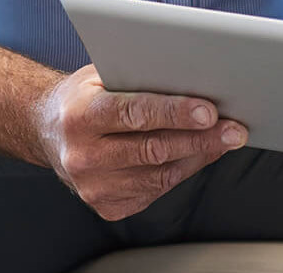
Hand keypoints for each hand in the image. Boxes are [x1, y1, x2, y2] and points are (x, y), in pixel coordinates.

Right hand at [34, 64, 246, 219]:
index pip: (133, 114)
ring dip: (197, 156)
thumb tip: (195, 82)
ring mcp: (94, 187)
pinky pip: (156, 190)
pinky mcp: (106, 206)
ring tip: (224, 139)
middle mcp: (83, 156)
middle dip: (200, 138)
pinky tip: (197, 154)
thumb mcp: (102, 76)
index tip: (210, 110)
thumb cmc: (84, 97)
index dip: (175, 112)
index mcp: (79, 116)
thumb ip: (139, 79)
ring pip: (160, 175)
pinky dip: (181, 171)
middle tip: (234, 129)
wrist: (49, 131)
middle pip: (153, 149)